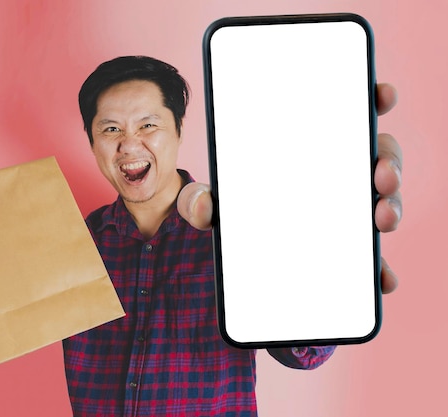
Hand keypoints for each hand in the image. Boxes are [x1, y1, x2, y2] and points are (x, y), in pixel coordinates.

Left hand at [177, 83, 401, 293]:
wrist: (238, 254)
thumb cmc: (232, 210)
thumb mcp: (213, 203)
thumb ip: (198, 202)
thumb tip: (200, 208)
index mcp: (309, 149)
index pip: (346, 114)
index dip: (369, 98)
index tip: (381, 95)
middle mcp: (335, 174)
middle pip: (376, 156)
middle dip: (388, 160)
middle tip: (380, 174)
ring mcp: (345, 209)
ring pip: (382, 200)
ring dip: (391, 206)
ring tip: (381, 219)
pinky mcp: (348, 248)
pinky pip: (370, 255)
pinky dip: (380, 267)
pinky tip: (382, 280)